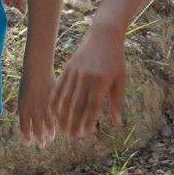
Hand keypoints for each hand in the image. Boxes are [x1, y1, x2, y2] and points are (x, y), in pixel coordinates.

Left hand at [16, 67, 57, 144]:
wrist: (37, 71)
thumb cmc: (28, 82)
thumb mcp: (22, 97)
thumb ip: (23, 109)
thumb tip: (19, 117)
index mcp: (23, 110)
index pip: (24, 128)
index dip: (27, 137)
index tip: (29, 143)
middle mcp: (33, 110)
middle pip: (37, 129)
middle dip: (39, 139)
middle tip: (42, 145)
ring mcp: (44, 107)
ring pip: (48, 124)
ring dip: (49, 133)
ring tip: (51, 138)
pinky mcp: (53, 103)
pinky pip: (55, 116)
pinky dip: (57, 122)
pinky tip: (59, 126)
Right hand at [51, 25, 128, 139]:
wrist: (104, 37)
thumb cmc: (115, 61)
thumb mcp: (120, 80)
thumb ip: (117, 102)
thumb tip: (117, 123)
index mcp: (101, 81)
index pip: (92, 105)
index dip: (88, 121)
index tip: (85, 134)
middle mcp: (86, 77)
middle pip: (77, 104)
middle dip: (73, 123)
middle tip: (72, 137)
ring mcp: (75, 72)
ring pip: (66, 98)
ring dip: (63, 115)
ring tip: (62, 130)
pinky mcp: (68, 68)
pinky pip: (59, 87)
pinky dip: (55, 101)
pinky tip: (54, 113)